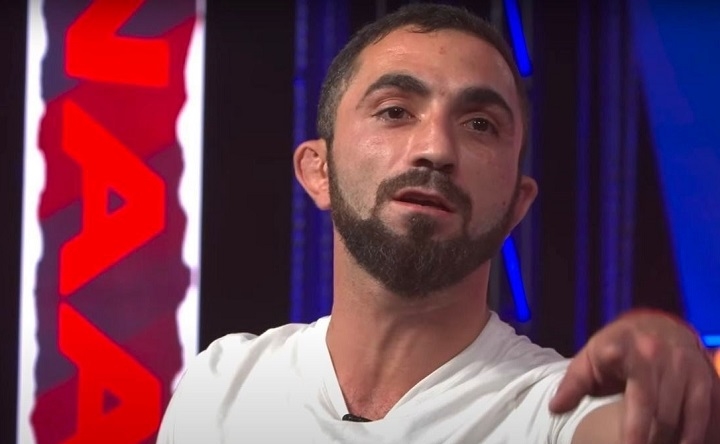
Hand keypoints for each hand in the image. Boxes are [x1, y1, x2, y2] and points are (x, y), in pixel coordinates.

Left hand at [549, 309, 718, 443]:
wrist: (655, 324)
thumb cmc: (615, 346)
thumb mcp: (588, 360)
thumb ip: (573, 385)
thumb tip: (555, 408)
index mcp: (626, 351)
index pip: (635, 394)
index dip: (635, 425)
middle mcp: (661, 357)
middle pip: (662, 414)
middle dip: (651, 441)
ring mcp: (687, 367)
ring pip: (687, 417)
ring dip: (675, 441)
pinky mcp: (705, 376)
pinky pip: (709, 412)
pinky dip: (700, 433)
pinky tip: (686, 443)